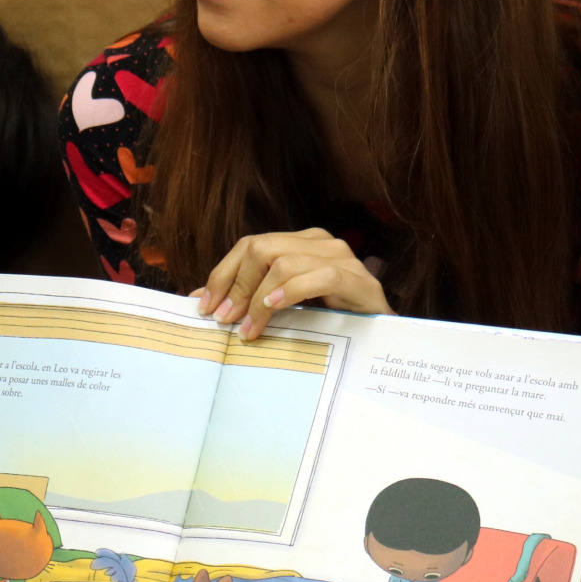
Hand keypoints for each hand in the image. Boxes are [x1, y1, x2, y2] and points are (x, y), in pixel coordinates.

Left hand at [196, 229, 392, 340]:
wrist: (381, 339)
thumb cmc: (330, 321)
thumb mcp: (283, 307)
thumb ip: (247, 298)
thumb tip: (199, 299)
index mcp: (301, 243)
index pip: (251, 245)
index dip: (223, 274)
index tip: (207, 307)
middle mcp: (321, 243)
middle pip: (262, 248)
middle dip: (236, 285)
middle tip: (225, 320)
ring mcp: (343, 258)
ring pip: (285, 262)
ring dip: (258, 298)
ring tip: (249, 328)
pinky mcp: (359, 280)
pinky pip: (320, 276)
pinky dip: (292, 291)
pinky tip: (275, 307)